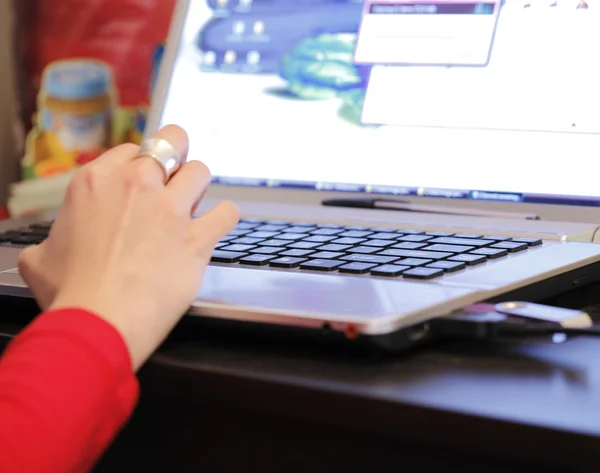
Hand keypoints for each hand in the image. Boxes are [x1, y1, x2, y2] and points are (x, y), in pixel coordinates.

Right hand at [17, 125, 238, 369]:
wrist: (97, 321)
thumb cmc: (69, 293)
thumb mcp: (40, 259)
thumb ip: (49, 244)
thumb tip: (46, 252)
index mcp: (97, 182)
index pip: (132, 150)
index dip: (140, 166)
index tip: (142, 183)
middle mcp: (136, 186)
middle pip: (172, 142)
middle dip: (176, 157)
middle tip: (175, 178)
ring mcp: (170, 210)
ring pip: (201, 171)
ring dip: (199, 186)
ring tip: (193, 205)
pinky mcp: (196, 238)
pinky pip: (226, 213)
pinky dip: (224, 218)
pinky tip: (216, 227)